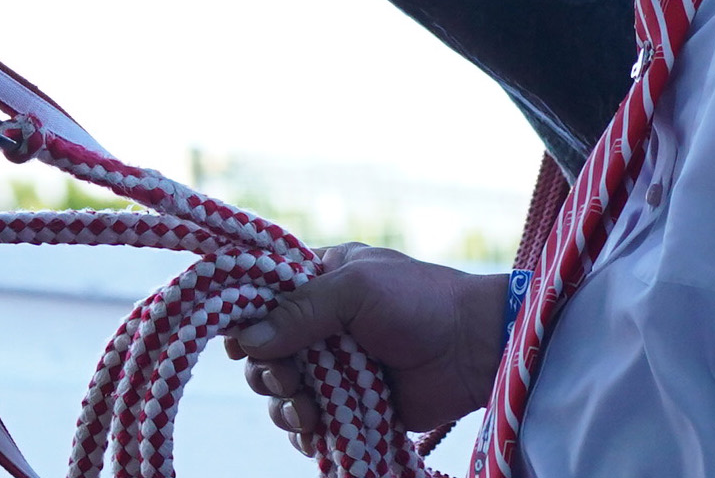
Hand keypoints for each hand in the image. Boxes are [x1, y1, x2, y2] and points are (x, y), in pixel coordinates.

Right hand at [224, 245, 510, 457]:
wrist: (475, 349)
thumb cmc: (420, 302)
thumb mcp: (357, 290)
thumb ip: (300, 311)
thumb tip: (244, 342)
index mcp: (319, 281)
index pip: (263, 299)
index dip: (245, 322)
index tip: (239, 345)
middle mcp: (320, 325)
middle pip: (265, 354)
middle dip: (268, 373)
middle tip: (288, 382)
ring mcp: (334, 368)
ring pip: (282, 394)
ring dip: (285, 408)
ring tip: (308, 413)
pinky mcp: (350, 406)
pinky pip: (310, 425)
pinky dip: (306, 433)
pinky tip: (317, 432)